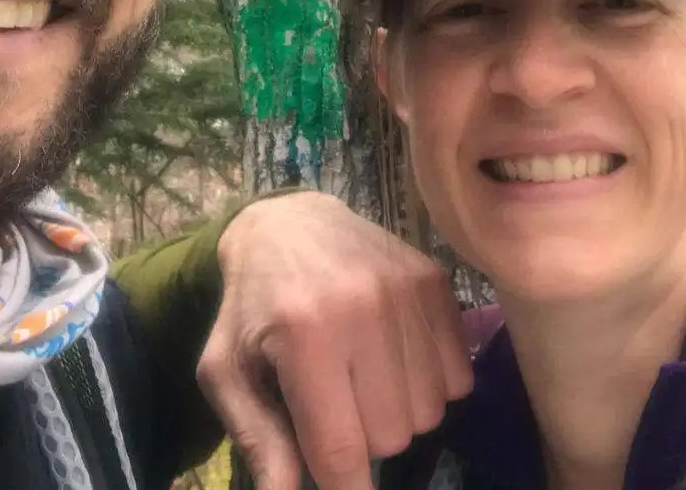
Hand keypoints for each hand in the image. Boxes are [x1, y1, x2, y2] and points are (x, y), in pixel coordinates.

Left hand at [196, 192, 471, 489]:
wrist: (288, 222)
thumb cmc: (251, 306)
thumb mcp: (227, 371)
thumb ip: (257, 440)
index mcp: (304, 333)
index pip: (340, 451)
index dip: (343, 489)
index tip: (339, 485)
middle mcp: (363, 307)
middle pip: (391, 437)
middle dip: (362, 439)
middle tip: (334, 405)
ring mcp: (406, 290)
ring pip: (429, 413)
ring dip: (396, 413)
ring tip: (362, 379)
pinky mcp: (436, 280)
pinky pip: (458, 379)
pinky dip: (429, 384)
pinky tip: (394, 358)